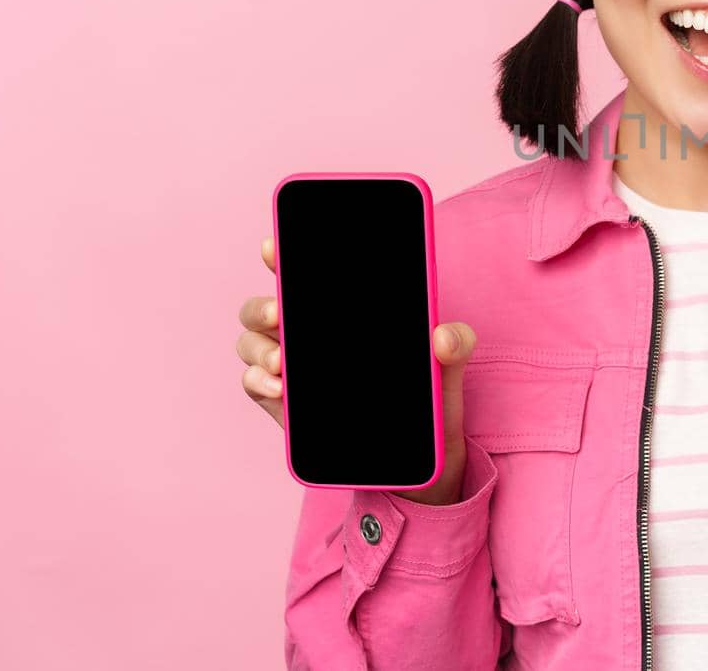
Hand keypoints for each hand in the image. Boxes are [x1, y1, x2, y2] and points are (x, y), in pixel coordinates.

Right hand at [236, 235, 477, 505]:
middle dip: (263, 306)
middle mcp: (309, 333)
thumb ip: (455, 345)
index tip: (273, 247)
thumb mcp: (449, 367)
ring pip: (252, 342)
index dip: (282, 255)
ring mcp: (292, 367)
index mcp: (342, 312)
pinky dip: (258, 381)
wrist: (421, 460)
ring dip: (258, 348)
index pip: (304, 274)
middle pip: (265, 307)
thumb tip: (444, 336)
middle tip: (281, 313)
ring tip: (282, 362)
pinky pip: (253, 384)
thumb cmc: (429, 399)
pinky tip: (279, 387)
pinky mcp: (285, 403)